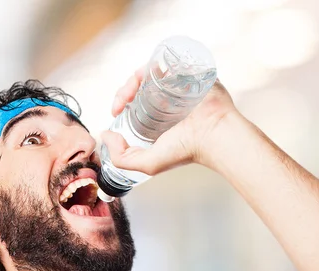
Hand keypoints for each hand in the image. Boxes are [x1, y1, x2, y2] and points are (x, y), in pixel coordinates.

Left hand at [101, 67, 238, 175]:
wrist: (213, 135)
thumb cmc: (185, 151)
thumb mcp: (147, 164)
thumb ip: (121, 158)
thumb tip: (105, 135)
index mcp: (157, 119)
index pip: (133, 103)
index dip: (120, 102)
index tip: (115, 110)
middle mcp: (166, 101)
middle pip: (138, 86)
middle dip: (124, 90)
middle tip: (121, 100)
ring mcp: (177, 86)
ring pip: (149, 72)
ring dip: (134, 77)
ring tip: (132, 88)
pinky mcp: (188, 73)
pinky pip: (169, 60)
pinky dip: (155, 63)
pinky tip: (147, 74)